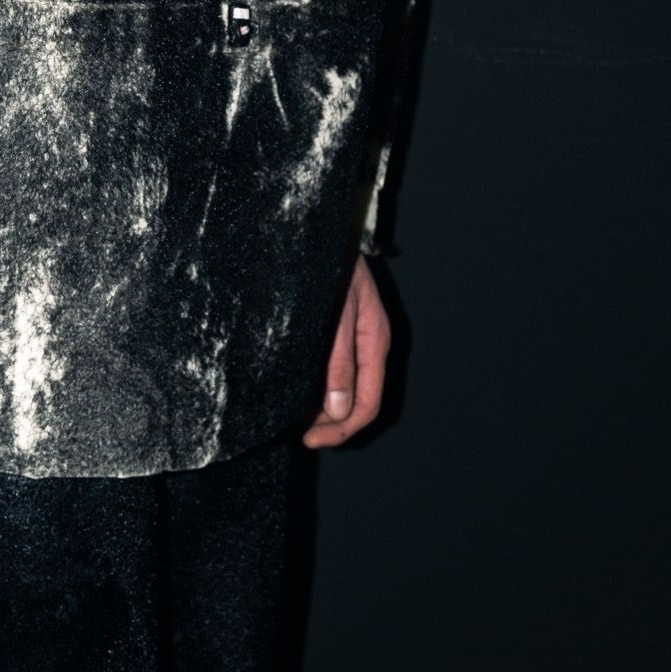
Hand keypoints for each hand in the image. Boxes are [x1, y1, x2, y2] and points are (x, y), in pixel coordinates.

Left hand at [302, 255, 390, 447]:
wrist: (323, 232)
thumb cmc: (332, 266)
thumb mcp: (336, 314)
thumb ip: (338, 360)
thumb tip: (338, 410)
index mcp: (374, 342)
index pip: (368, 403)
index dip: (342, 428)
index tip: (311, 439)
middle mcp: (369, 346)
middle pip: (358, 401)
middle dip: (332, 423)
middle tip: (300, 433)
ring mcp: (355, 339)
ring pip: (345, 389)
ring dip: (324, 409)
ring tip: (295, 417)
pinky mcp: (338, 332)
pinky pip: (334, 371)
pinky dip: (319, 388)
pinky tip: (299, 391)